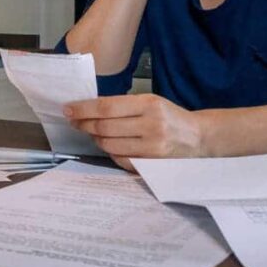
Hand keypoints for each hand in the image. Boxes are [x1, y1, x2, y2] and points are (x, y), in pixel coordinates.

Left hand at [64, 93, 202, 171]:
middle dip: (84, 124)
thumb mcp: (151, 102)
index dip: (84, 109)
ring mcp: (151, 147)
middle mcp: (150, 125)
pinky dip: (110, 153)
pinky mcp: (151, 164)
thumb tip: (90, 109)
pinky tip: (109, 146)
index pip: (107, 106)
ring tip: (92, 133)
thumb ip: (125, 105)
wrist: (198, 137)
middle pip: (105, 127)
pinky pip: (120, 160)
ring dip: (95, 139)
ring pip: (109, 144)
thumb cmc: (171, 117)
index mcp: (149, 104)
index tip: (69, 109)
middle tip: (74, 122)